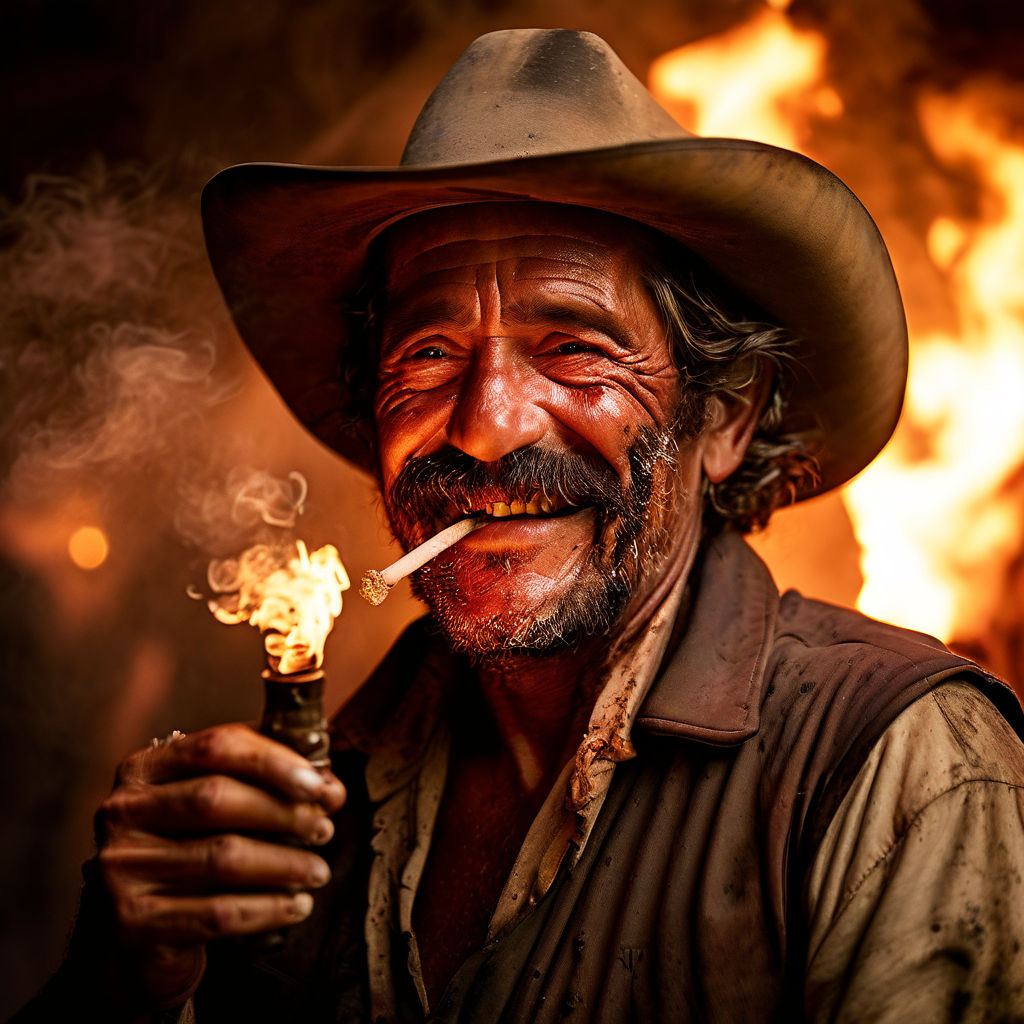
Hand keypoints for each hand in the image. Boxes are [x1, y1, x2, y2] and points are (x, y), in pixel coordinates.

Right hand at [94, 723, 346, 1007]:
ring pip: (220, 858)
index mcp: (146, 768)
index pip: (215, 747)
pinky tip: (296, 906)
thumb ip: (269, 782)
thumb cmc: (193, 847)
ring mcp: (121, 866)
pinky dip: (267, 909)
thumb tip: (329, 787)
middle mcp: (123, 810)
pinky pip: (215, 913)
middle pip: (215, 798)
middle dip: (282, 813)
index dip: (273, 761)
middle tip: (324, 829)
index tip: (319, 784)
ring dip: (284, 864)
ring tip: (318, 870)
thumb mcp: (220, 803)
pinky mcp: (131, 921)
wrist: (144, 929)